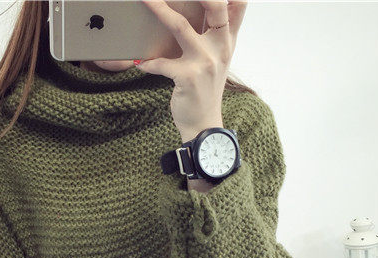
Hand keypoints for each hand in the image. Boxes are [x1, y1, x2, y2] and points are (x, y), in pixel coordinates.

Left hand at [136, 0, 247, 141]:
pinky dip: (147, 62)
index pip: (238, 5)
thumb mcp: (218, 62)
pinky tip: (139, 63)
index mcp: (228, 41)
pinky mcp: (188, 77)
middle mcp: (220, 48)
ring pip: (180, 26)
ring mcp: (205, 62)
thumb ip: (215, 37)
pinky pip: (161, 63)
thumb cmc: (206, 92)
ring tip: (146, 0)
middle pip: (215, 5)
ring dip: (159, 9)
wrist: (204, 125)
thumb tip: (201, 11)